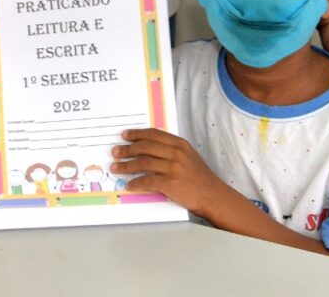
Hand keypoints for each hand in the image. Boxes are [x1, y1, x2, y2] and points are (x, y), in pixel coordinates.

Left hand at [111, 129, 225, 217]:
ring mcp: (173, 168)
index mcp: (180, 144)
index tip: (125, 135)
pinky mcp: (171, 183)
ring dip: (126, 165)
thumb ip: (171, 150)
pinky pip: (147, 180)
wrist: (212, 195)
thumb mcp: (188, 156)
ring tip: (116, 168)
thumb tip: (148, 149)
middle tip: (116, 152)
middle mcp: (176, 153)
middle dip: (127, 149)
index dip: (137, 134)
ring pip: (143, 162)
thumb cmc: (199, 177)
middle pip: (145, 147)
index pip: (154, 134)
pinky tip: (129, 184)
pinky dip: (136, 182)